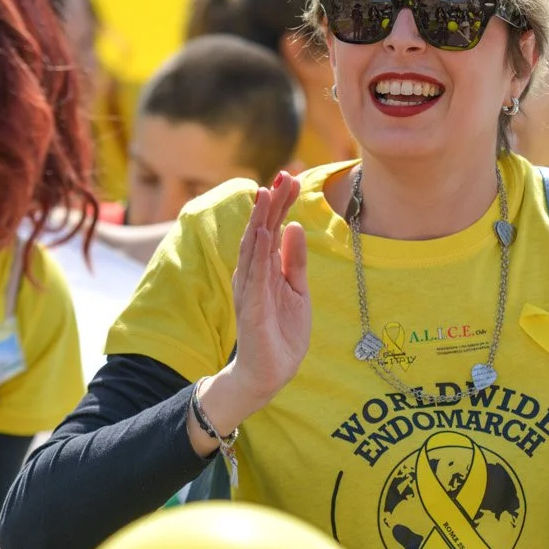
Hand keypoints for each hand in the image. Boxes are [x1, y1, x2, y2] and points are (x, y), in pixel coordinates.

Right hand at [221, 172, 309, 408]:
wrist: (270, 373)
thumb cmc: (281, 331)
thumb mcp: (297, 290)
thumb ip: (294, 260)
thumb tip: (295, 226)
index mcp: (265, 269)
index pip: (271, 229)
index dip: (280, 204)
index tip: (291, 178)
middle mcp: (253, 275)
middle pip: (260, 232)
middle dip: (271, 203)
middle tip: (282, 175)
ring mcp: (251, 291)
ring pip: (253, 249)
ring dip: (260, 220)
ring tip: (267, 194)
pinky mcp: (253, 309)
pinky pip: (255, 277)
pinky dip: (259, 253)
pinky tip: (264, 232)